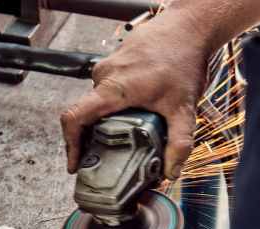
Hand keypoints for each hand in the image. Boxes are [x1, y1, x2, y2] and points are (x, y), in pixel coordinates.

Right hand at [61, 7, 211, 179]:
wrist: (189, 27)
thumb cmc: (184, 57)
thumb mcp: (184, 108)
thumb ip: (179, 142)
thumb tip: (172, 170)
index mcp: (113, 88)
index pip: (74, 118)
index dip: (70, 145)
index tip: (75, 163)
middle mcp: (104, 76)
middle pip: (86, 116)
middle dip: (95, 139)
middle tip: (108, 157)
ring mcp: (108, 67)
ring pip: (99, 103)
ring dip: (109, 121)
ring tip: (128, 133)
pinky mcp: (115, 62)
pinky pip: (107, 90)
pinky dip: (117, 105)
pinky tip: (137, 110)